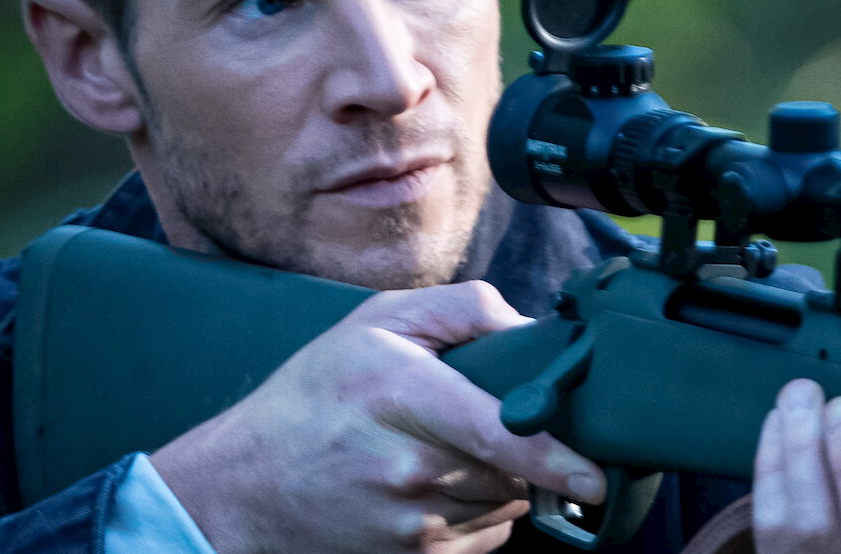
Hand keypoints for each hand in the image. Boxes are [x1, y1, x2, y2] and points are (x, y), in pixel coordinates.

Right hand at [149, 281, 605, 553]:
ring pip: (506, 501)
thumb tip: (533, 330)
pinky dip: (478, 512)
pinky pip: (486, 535)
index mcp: (399, 393)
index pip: (498, 434)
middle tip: (471, 419)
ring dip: (497, 478)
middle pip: (514, 466)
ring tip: (442, 451)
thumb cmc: (314, 397)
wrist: (247, 485)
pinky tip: (432, 488)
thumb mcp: (375, 322)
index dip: (557, 458)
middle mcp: (409, 464)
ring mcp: (413, 521)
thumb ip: (461, 309)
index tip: (594, 475)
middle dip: (518, 445)